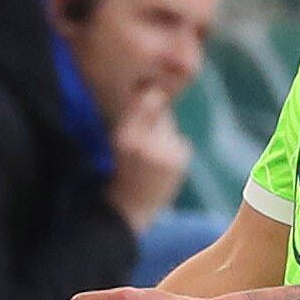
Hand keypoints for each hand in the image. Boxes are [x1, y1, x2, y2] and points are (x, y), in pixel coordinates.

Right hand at [106, 86, 194, 232]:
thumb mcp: (118, 142)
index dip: (149, 94)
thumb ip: (134, 118)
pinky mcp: (178, 163)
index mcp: (124, 136)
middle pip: (162, 111)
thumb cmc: (119, 171)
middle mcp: (144, 143)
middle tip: (146, 137)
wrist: (129, 208)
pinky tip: (163, 165)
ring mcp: (164, 154)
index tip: (148, 94)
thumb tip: (156, 91)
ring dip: (166, 136)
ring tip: (153, 155)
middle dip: (157, 118)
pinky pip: (181, 144)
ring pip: (171, 129)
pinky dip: (175, 151)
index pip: (145, 101)